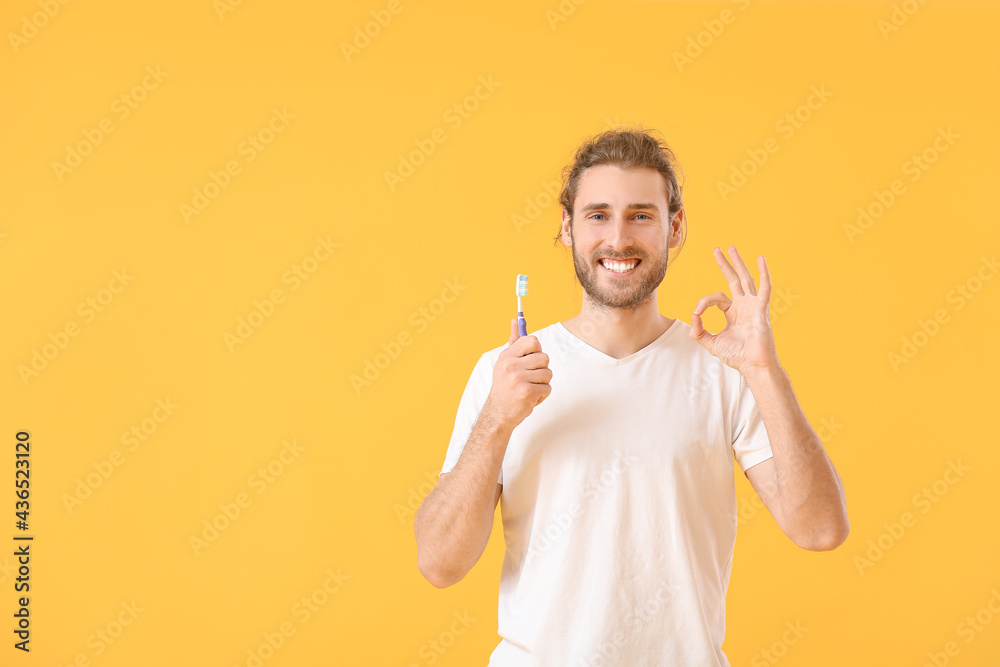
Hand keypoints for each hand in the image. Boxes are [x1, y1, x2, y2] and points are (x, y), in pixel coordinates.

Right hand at [484, 318, 552, 430]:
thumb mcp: (505, 362)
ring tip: (529, 388)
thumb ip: (513, 341)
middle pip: (544, 358)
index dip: (536, 351)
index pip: (533, 341)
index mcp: (507, 356)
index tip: (530, 360)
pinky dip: (542, 395)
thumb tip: (515, 320)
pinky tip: (530, 397)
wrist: (498, 413)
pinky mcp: (527, 393)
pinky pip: (547, 388)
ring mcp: (519, 379)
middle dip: (541, 369)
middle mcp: (511, 365)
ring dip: (542, 383)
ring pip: (548, 374)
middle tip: (529, 378)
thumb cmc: (505, 386)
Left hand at [689, 246, 778, 374]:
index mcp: (733, 312)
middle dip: (725, 265)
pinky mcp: (761, 309)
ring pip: (745, 279)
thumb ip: (699, 332)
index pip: (716, 298)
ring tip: (731, 248)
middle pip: (733, 280)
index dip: (704, 302)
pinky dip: (764, 273)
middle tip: (717, 250)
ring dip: (738, 263)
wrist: (753, 365)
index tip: (697, 314)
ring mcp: (753, 306)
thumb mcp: (711, 343)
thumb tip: (692, 317)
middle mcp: (744, 306)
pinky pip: (764, 288)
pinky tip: (761, 259)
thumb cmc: (737, 356)